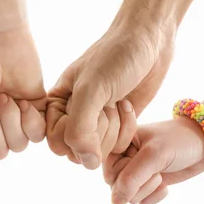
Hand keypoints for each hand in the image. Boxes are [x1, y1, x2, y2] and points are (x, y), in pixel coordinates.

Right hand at [47, 23, 173, 169]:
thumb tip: (86, 163)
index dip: (74, 135)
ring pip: (99, 153)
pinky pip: (117, 147)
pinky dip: (127, 129)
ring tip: (118, 101)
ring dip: (115, 129)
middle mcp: (71, 118)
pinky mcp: (115, 128)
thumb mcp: (92, 90)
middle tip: (107, 102)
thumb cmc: (115, 57)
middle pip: (78, 152)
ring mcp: (94, 125)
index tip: (88, 108)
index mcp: (55, 105)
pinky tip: (127, 106)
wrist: (148, 40)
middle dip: (99, 130)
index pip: (56, 143)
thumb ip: (80, 128)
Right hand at [103, 118, 203, 203]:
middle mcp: (121, 160)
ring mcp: (133, 174)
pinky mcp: (146, 185)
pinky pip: (142, 202)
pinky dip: (156, 195)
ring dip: (149, 189)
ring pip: (130, 197)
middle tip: (156, 168)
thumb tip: (114, 203)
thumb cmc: (178, 140)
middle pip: (117, 188)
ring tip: (161, 173)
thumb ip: (131, 178)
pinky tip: (166, 183)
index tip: (143, 158)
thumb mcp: (153, 155)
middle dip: (140, 183)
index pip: (109, 174)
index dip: (127, 173)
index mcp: (117, 145)